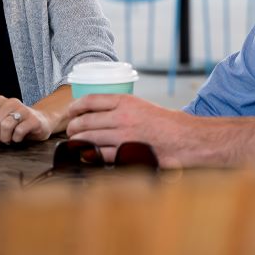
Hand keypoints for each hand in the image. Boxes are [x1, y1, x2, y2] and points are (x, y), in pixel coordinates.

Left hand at [0, 96, 50, 147]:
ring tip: (8, 139)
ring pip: (6, 126)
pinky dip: (16, 139)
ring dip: (5, 138)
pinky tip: (18, 138)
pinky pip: (19, 132)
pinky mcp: (33, 119)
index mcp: (0, 101)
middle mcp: (11, 102)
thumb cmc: (17, 123)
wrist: (41, 121)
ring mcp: (23, 110)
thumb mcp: (0, 122)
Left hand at [64, 94, 200, 167]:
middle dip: (73, 126)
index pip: (92, 99)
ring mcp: (123, 136)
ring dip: (78, 141)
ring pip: (89, 138)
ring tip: (74, 142)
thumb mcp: (143, 107)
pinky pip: (100, 154)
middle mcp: (122, 117)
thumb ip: (122, 109)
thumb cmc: (167, 124)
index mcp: (126, 101)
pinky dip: (90, 154)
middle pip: (86, 120)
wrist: (184, 139)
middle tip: (70, 130)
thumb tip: (99, 114)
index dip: (76, 105)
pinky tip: (86, 154)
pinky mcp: (126, 153)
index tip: (70, 110)